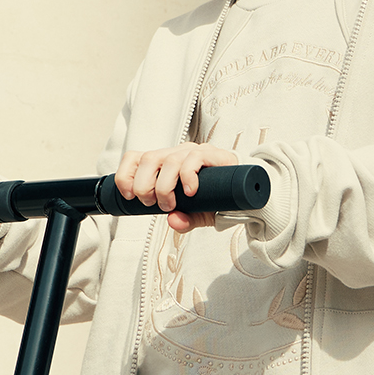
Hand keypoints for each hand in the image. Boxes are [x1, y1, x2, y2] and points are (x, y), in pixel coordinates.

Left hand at [114, 144, 241, 231]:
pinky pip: (194, 158)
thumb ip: (184, 219)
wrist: (247, 194)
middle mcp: (178, 153)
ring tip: (170, 204)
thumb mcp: (196, 214)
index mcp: (166, 163)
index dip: (126, 174)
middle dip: (143, 185)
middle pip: (149, 158)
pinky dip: (187, 176)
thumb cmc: (217, 200)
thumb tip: (173, 221)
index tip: (127, 196)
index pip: (137, 157)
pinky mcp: (214, 154)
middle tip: (151, 204)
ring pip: (168, 160)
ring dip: (163, 186)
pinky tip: (190, 191)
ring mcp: (195, 152)